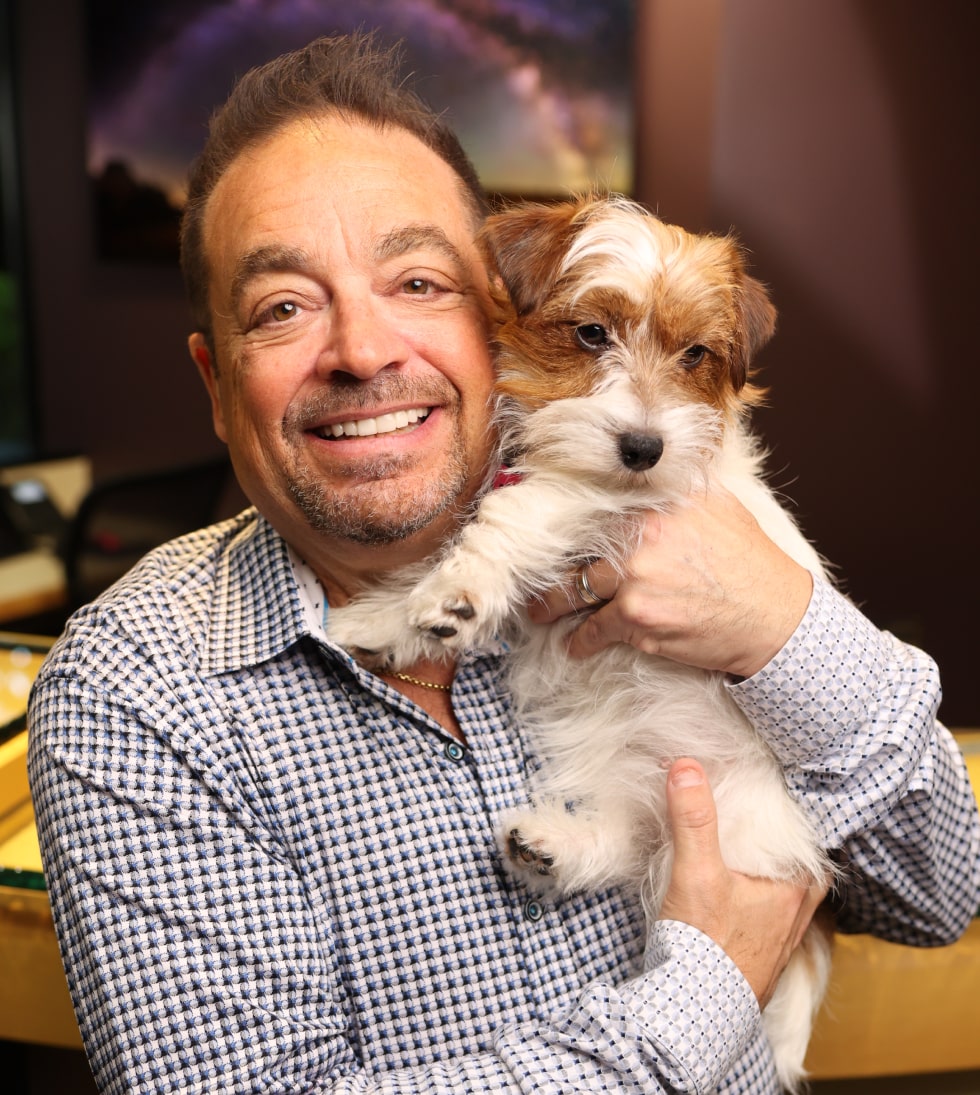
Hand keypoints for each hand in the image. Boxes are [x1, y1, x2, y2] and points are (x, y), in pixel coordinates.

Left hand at [528, 489, 813, 677]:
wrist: (775, 616)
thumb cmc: (749, 561)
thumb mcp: (718, 504)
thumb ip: (677, 485)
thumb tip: (647, 467)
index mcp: (656, 502)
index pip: (590, 506)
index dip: (560, 521)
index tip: (537, 528)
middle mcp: (640, 534)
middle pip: (573, 549)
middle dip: (546, 567)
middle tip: (528, 577)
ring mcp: (635, 577)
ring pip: (573, 590)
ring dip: (550, 606)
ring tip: (538, 612)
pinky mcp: (636, 618)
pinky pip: (593, 630)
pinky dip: (580, 641)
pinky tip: (573, 645)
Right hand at [659, 759, 827, 1007]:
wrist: (692, 1015)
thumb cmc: (704, 945)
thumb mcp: (695, 871)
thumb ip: (693, 818)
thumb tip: (687, 766)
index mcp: (794, 892)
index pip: (812, 845)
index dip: (796, 819)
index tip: (776, 795)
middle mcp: (795, 918)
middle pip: (801, 870)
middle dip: (783, 846)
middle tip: (761, 819)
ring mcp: (779, 942)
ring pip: (786, 896)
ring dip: (769, 874)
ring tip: (746, 849)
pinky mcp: (757, 959)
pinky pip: (768, 919)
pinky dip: (756, 900)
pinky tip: (735, 895)